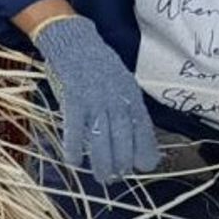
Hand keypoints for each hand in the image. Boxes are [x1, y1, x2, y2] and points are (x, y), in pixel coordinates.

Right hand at [33, 16, 160, 182]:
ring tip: (102, 177)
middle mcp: (116, 98)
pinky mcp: (74, 98)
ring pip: (101, 137)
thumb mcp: (120, 80)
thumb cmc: (97, 63)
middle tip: (118, 176)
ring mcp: (95, 99)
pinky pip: (75, 127)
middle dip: (122, 161)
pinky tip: (74, 161)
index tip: (145, 166)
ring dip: (102, 161)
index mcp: (130, 93)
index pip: (142, 127)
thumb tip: (132, 131)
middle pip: (122, 137)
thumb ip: (126, 103)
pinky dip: (74, 146)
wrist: (74, 41)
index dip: (144, 148)